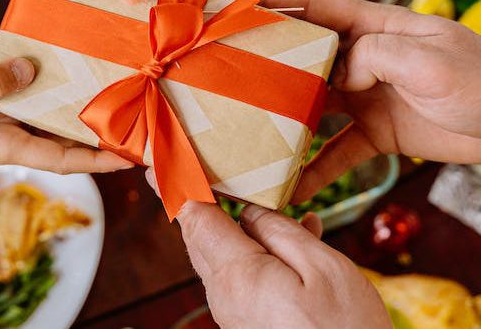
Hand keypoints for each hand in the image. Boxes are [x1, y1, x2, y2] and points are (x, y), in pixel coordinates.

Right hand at [0, 58, 131, 213]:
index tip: (133, 156)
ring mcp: (3, 125)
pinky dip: (42, 87)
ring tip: (108, 89)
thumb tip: (32, 67)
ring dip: (76, 109)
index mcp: (10, 146)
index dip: (102, 160)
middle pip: (67, 141)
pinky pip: (26, 101)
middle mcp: (13, 138)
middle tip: (134, 117)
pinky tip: (51, 64)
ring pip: (50, 119)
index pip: (68, 158)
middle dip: (100, 136)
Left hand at [145, 171, 388, 328]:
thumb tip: (248, 211)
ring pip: (221, 253)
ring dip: (237, 223)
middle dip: (200, 201)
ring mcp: (233, 311)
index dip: (178, 187)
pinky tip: (291, 237)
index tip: (159, 166)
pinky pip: (239, 273)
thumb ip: (278, 232)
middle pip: (201, 235)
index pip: (195, 219)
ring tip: (271, 202)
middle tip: (200, 170)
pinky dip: (255, 248)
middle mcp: (224, 295)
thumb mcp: (322, 268)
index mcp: (238, 275)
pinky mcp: (246, 320)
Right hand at [223, 0, 480, 200]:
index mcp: (374, 26)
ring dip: (280, 117)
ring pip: (310, 105)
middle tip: (222, 67)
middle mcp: (361, 58)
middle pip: (301, 54)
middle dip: (263, 58)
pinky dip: (314, 168)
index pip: (314, 5)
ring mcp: (365, 96)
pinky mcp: (374, 132)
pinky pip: (335, 151)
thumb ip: (378, 56)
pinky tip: (292, 186)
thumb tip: (340, 75)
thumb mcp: (431, 60)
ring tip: (244, 130)